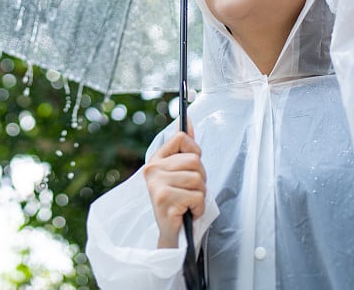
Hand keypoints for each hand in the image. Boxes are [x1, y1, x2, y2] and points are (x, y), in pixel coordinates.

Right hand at [143, 121, 206, 248]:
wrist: (169, 234)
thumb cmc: (176, 202)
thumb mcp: (178, 172)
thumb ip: (183, 148)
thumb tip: (187, 120)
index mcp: (155, 160)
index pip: (181, 138)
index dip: (194, 151)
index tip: (192, 165)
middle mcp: (152, 170)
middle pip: (194, 160)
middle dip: (201, 178)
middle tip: (190, 191)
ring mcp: (157, 185)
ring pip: (197, 179)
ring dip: (200, 195)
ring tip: (188, 203)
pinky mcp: (164, 201)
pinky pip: (197, 197)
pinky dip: (198, 207)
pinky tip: (187, 212)